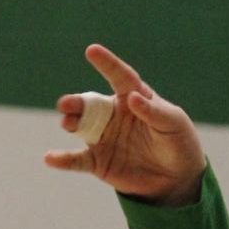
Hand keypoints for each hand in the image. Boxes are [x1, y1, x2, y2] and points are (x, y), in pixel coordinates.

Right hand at [46, 45, 206, 207]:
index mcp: (133, 98)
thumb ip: (153, 111)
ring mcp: (103, 137)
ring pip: (79, 126)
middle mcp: (112, 114)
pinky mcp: (98, 161)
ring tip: (67, 123)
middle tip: (66, 104)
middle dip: (76, 102)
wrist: (176, 178)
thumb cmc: (177, 142)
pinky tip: (50, 158)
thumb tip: (131, 97)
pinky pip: (77, 160)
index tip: (92, 50)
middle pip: (90, 103)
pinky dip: (63, 159)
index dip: (107, 63)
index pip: (119, 77)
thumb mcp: (172, 124)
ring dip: (70, 123)